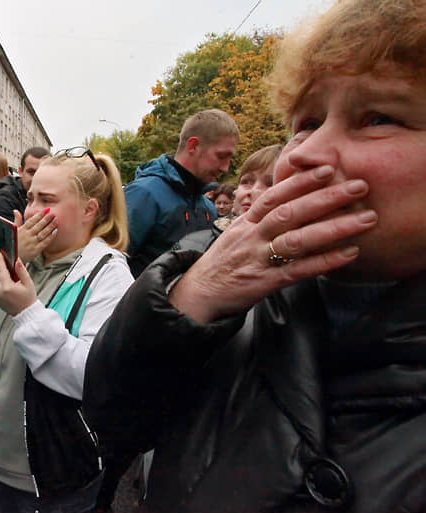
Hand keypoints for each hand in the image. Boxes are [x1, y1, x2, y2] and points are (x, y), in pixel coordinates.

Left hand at [0, 251, 36, 315]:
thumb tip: (17, 260)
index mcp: (7, 287)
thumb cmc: (28, 300)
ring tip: (1, 267)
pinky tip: (4, 278)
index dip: (0, 260)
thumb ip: (21, 271)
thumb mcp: (28, 283)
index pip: (1, 269)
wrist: (26, 314)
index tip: (0, 253)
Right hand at [15, 209, 56, 263]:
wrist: (9, 259)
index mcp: (21, 230)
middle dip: (47, 218)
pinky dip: (50, 237)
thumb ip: (16, 221)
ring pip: (43, 233)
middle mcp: (27, 236)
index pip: (32, 220)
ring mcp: (32, 243)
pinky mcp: (35, 250)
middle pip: (39, 225)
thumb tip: (16, 211)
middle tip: (53, 213)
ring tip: (56, 220)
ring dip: (50, 226)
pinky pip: (45, 242)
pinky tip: (55, 231)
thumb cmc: (11, 245)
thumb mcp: (12, 232)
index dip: (39, 215)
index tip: (46, 210)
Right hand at [169, 165, 377, 323]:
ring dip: (334, 228)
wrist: (199, 293)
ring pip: (298, 240)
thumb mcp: (238, 232)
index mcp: (246, 222)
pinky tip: (349, 253)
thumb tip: (290, 197)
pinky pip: (298, 270)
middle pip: (290, 212)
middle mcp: (252, 237)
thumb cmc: (224, 261)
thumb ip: (262, 217)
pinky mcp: (265, 283)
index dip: (301, 181)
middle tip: (359, 186)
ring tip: (365, 219)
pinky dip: (325, 262)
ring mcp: (258, 259)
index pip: (274, 195)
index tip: (327, 169)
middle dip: (326, 197)